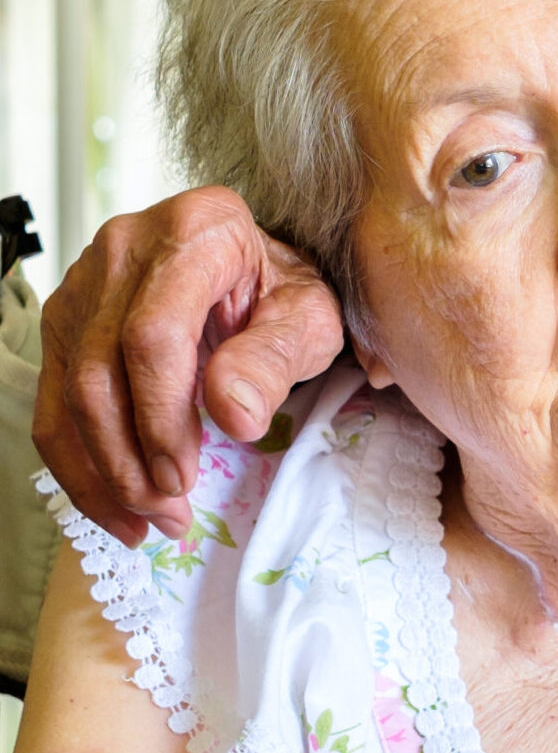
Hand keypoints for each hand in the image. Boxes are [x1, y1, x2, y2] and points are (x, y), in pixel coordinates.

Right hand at [34, 187, 343, 545]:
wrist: (255, 266)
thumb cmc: (284, 290)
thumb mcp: (309, 318)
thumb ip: (274, 359)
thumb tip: (234, 416)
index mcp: (195, 231)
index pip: (152, 335)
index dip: (161, 416)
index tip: (183, 475)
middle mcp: (123, 249)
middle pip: (98, 370)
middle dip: (128, 459)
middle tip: (171, 514)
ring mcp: (83, 283)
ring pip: (66, 392)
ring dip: (101, 472)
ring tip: (148, 521)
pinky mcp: (65, 320)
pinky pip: (53, 401)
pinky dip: (79, 462)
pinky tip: (113, 503)